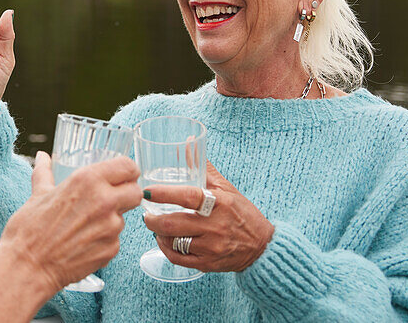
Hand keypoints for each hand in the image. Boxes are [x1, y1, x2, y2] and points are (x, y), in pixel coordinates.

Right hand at [0, 152, 141, 294]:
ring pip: (125, 217)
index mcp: (87, 180)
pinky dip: (104, 240)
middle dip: (127, 194)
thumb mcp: (38, 193)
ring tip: (85, 225)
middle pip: (136, 191)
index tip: (123, 176)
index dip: (128, 171)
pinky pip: (115, 239)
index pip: (128, 166)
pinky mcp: (111, 249)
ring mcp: (111, 227)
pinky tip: (84, 242)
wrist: (28, 267)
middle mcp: (104, 201)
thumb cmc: (29, 229)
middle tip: (111, 198)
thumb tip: (42, 156)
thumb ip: (45, 172)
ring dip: (112, 219)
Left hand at [142, 161, 273, 272]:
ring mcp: (211, 247)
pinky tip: (164, 240)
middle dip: (152, 219)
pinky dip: (166, 248)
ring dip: (158, 233)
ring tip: (155, 225)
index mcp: (219, 203)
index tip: (147, 191)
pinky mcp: (208, 263)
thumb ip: (203, 168)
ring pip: (173, 242)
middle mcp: (215, 226)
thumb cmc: (242, 213)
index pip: (188, 196)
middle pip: (174, 224)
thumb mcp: (226, 188)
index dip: (164, 193)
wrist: (262, 247)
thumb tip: (187, 143)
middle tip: (146, 213)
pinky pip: (178, 258)